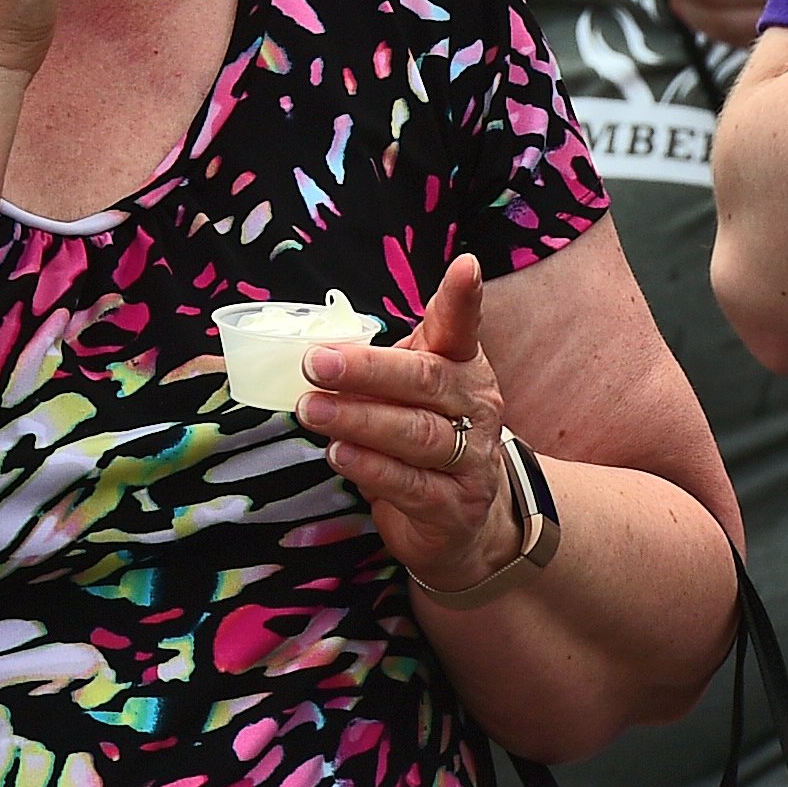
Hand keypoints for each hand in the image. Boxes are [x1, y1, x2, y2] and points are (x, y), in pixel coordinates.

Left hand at [305, 255, 526, 594]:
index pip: (462, 327)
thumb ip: (379, 365)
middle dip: (366, 370)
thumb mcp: (410, 391)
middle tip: (315, 363)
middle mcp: (476, 407)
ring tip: (311, 410)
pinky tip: (339, 455)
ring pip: (415, 434)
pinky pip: (410, 484)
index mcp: (462, 367)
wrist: (463, 520)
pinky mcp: (454, 507)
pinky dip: (371, 468)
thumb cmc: (423, 436)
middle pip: (424, 380)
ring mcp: (472, 458)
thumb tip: (313, 348)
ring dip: (357, 420)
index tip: (465, 267)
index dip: (462, 298)